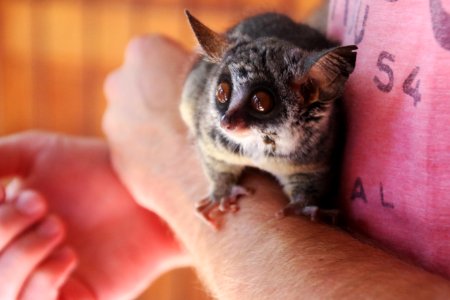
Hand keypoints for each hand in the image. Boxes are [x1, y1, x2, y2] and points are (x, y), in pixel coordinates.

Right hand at [0, 131, 187, 298]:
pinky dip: (43, 280)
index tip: (17, 194)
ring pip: (0, 292)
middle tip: (41, 204)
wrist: (147, 191)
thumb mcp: (38, 153)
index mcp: (6, 230)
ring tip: (58, 226)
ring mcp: (44, 286)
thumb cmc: (97, 169)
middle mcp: (19, 259)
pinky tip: (69, 255)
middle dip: (1, 230)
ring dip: (20, 256)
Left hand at [103, 35, 207, 215]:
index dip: (178, 71)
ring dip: (151, 129)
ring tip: (182, 144)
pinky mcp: (117, 160)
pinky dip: (150, 157)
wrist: (208, 174)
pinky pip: (135, 153)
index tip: (194, 88)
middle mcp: (119, 84)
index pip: (159, 54)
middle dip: (155, 98)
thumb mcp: (216, 75)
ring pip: (133, 121)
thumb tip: (197, 66)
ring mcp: (114, 124)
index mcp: (144, 53)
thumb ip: (196, 65)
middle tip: (185, 116)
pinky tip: (174, 164)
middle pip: (139, 87)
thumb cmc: (219, 119)